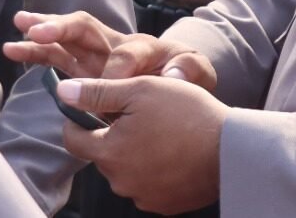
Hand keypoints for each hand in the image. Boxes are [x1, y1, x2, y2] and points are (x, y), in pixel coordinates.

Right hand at [2, 11, 216, 88]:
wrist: (179, 78)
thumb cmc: (186, 75)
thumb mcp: (198, 73)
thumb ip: (191, 70)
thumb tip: (173, 74)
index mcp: (142, 46)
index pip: (124, 53)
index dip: (117, 70)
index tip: (113, 89)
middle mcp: (113, 45)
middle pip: (85, 27)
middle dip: (61, 26)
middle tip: (37, 28)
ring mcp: (96, 56)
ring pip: (64, 39)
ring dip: (41, 32)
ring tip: (17, 24)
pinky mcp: (84, 69)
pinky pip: (56, 56)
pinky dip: (36, 52)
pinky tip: (14, 49)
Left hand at [58, 75, 226, 213]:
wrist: (232, 148)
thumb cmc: (188, 114)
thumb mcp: (140, 89)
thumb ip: (97, 92)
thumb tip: (62, 91)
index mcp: (109, 152)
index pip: (72, 139)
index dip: (78, 119)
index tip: (95, 107)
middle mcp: (120, 181)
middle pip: (101, 154)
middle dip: (113, 135)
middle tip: (141, 115)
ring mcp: (143, 196)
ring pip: (125, 170)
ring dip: (134, 153)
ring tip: (162, 132)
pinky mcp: (164, 205)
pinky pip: (147, 185)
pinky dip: (154, 170)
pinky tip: (174, 153)